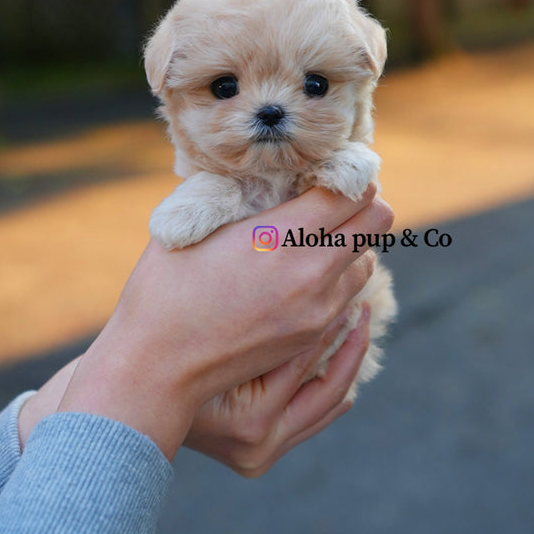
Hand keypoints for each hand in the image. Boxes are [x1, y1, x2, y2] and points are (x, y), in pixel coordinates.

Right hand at [20, 185, 393, 459]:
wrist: (156, 365)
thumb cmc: (164, 287)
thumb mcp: (194, 222)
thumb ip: (237, 191)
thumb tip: (265, 168)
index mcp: (281, 236)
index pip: (350, 190)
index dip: (346, 172)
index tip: (330, 168)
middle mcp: (312, 273)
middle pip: (377, 221)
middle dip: (360, 203)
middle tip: (332, 198)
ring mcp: (317, 310)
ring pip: (367, 260)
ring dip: (350, 244)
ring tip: (316, 237)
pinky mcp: (311, 336)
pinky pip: (348, 296)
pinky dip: (338, 278)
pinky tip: (305, 272)